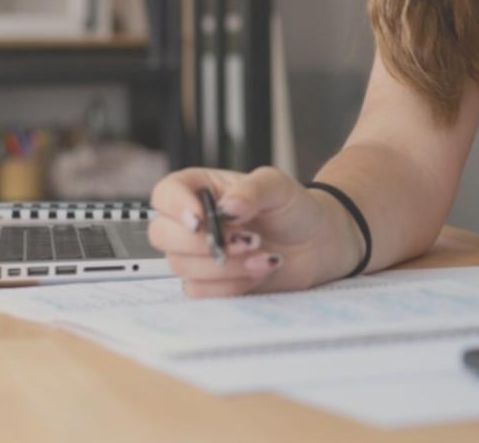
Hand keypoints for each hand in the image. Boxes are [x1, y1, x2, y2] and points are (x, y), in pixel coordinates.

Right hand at [148, 166, 362, 297]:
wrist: (315, 243)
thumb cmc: (292, 208)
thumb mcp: (278, 186)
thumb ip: (252, 191)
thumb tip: (226, 207)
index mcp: (200, 189)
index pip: (165, 194)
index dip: (176, 207)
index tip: (201, 220)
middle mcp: (193, 221)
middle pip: (163, 235)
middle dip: (204, 243)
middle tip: (247, 239)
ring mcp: (197, 254)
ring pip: (182, 266)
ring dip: (225, 265)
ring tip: (263, 254)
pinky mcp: (210, 282)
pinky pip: (200, 290)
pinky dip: (232, 284)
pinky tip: (260, 269)